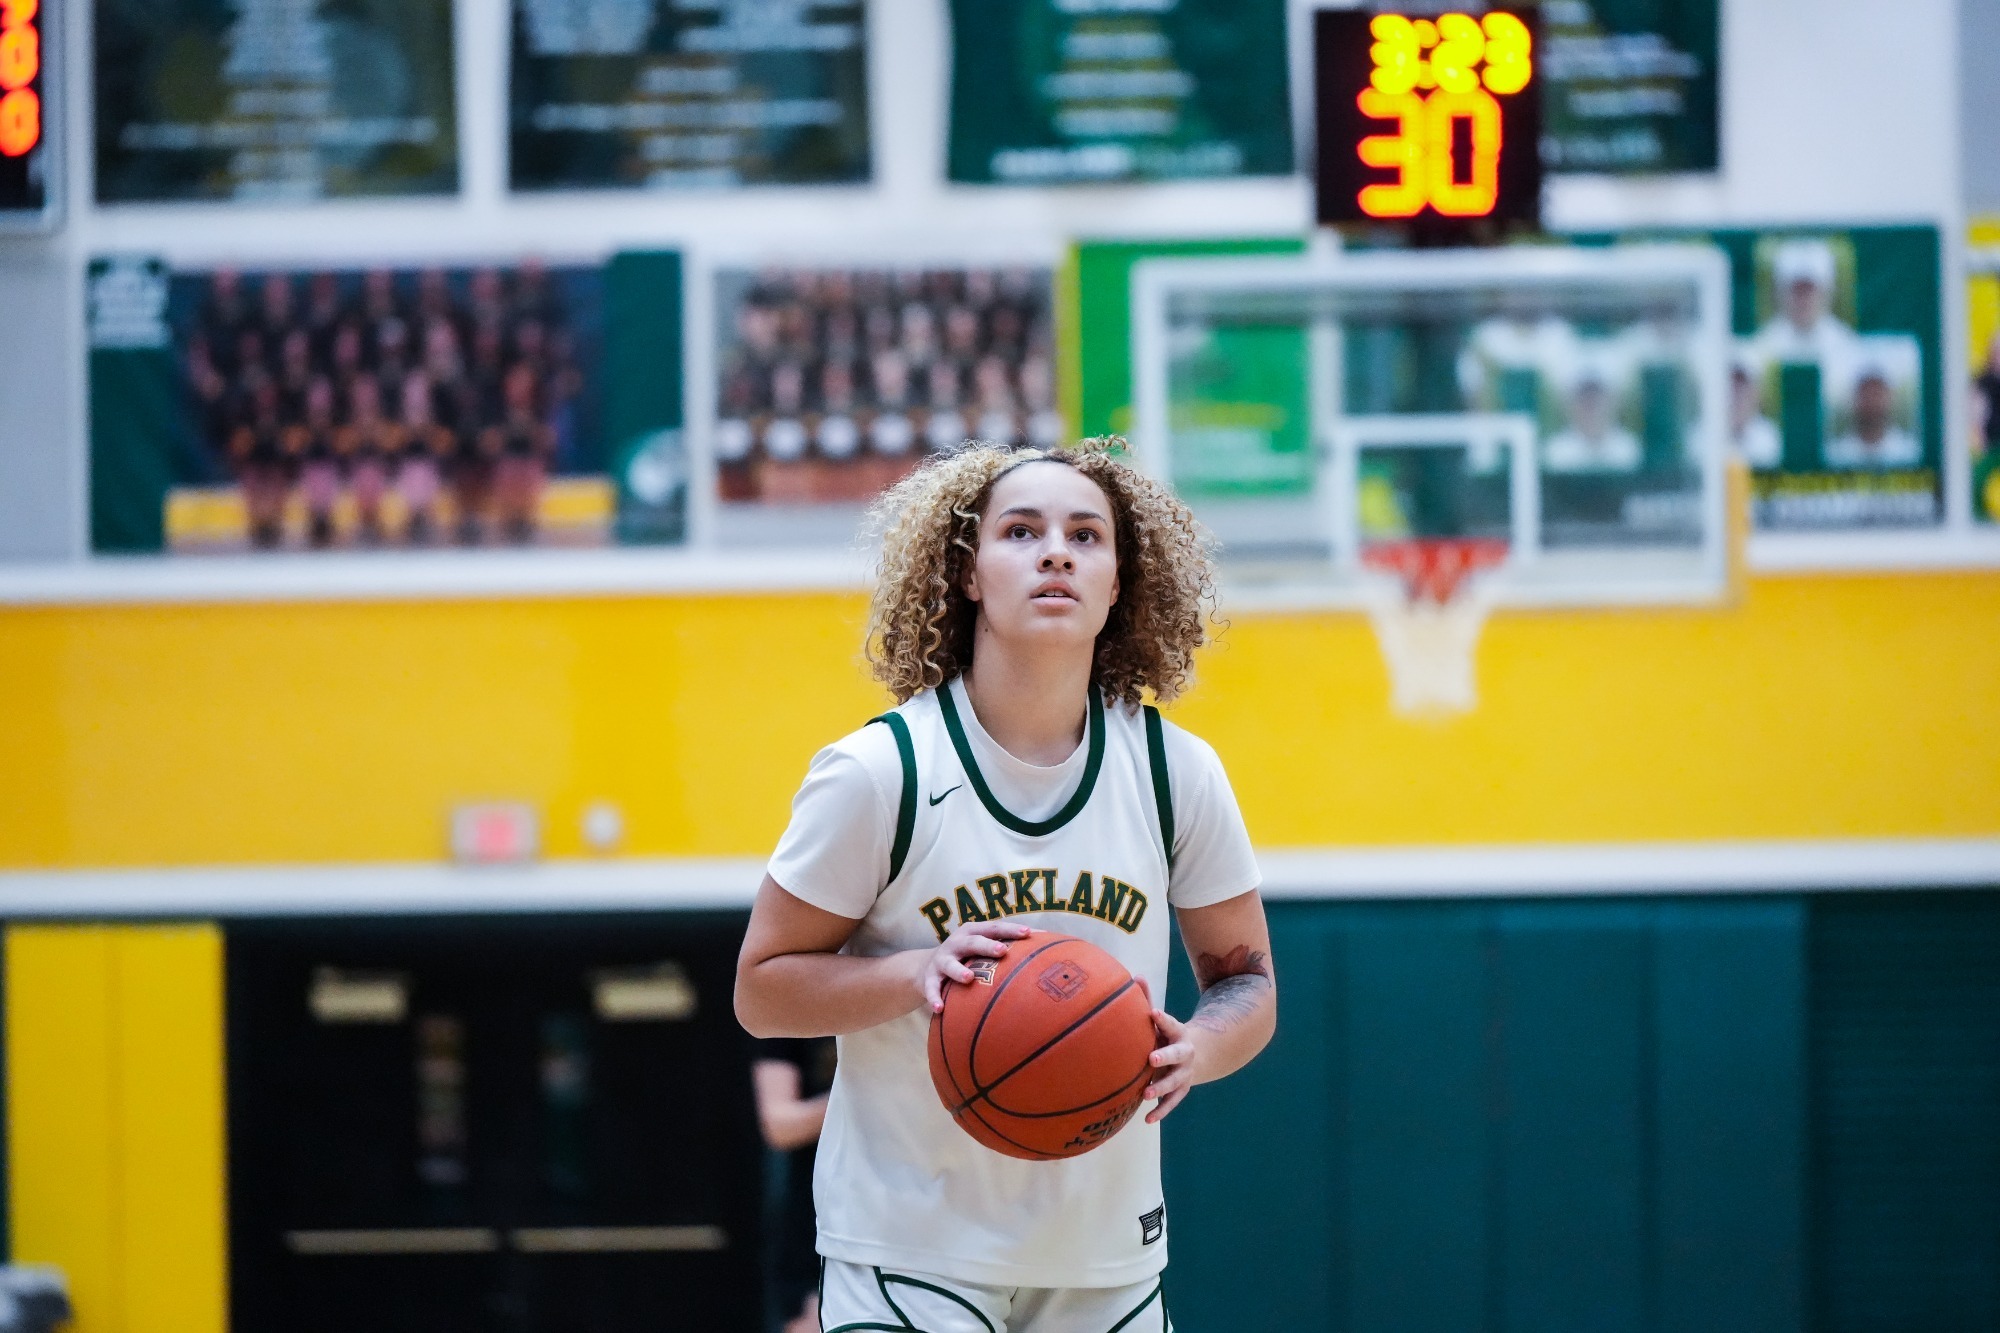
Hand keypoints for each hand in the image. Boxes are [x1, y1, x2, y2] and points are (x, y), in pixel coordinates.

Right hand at [919, 920, 1031, 1012]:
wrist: (926, 968)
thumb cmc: (967, 957)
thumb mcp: (983, 949)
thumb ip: (1007, 947)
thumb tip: (1047, 949)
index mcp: (973, 932)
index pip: (994, 928)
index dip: (1010, 930)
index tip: (1028, 934)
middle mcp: (957, 943)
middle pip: (973, 942)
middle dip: (987, 945)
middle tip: (1002, 951)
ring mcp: (942, 960)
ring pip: (950, 964)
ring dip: (958, 970)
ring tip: (969, 978)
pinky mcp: (929, 978)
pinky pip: (931, 988)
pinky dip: (935, 998)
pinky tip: (940, 1009)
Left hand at [1137, 978, 1198, 1123]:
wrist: (1196, 1056)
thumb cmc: (1167, 1035)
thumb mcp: (1161, 1020)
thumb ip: (1148, 1001)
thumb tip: (1135, 976)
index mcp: (1178, 1032)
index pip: (1170, 1024)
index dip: (1162, 1019)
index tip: (1152, 1013)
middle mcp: (1185, 1053)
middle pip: (1177, 1054)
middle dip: (1165, 1056)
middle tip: (1151, 1059)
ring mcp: (1185, 1073)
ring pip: (1175, 1081)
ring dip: (1162, 1088)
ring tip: (1146, 1094)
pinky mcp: (1181, 1090)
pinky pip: (1172, 1102)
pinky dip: (1161, 1111)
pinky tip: (1147, 1119)